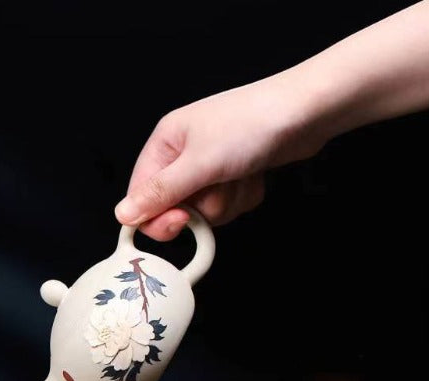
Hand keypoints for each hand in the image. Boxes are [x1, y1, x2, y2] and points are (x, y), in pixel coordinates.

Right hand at [115, 76, 322, 238]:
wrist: (307, 112)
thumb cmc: (252, 124)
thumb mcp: (199, 163)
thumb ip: (159, 193)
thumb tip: (122, 214)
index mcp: (165, 144)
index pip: (141, 197)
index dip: (158, 218)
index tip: (182, 221)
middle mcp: (183, 155)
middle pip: (175, 209)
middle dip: (202, 207)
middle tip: (219, 188)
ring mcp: (209, 166)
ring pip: (204, 212)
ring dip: (227, 201)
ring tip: (241, 174)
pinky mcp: (233, 175)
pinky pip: (227, 206)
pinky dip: (243, 197)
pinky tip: (254, 175)